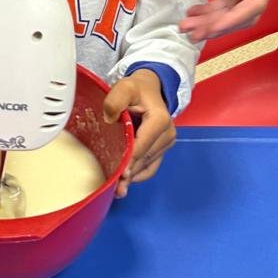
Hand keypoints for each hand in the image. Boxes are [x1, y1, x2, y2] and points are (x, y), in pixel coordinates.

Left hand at [103, 69, 174, 196]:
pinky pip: (151, 167)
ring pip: (147, 165)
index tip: (120, 174)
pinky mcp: (162, 149)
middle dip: (130, 173)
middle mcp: (167, 134)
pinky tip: (126, 181)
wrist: (149, 89)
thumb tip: (110, 118)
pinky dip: (139, 175)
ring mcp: (166, 143)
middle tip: (115, 188)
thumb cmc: (136, 89)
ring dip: (133, 177)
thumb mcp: (124, 87)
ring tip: (118, 190)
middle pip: (145, 158)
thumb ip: (115, 99)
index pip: (143, 145)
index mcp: (160, 120)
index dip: (131, 160)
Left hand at [180, 0, 277, 42]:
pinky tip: (195, 11)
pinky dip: (212, 7)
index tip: (208, 27)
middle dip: (218, 25)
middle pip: (244, 12)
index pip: (254, 4)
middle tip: (190, 32)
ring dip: (212, 19)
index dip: (231, 20)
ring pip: (235, 8)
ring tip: (187, 25)